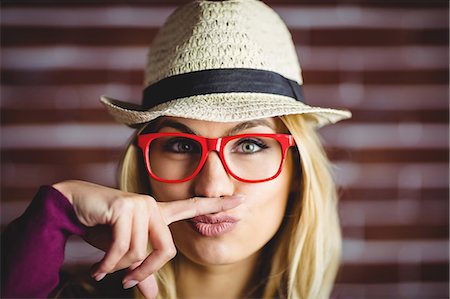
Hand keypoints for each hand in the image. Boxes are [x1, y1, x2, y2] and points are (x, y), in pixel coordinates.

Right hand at [53, 180, 242, 297]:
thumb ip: (142, 270)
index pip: (195, 207)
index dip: (219, 206)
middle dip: (144, 271)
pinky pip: (123, 248)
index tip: (242, 202)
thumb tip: (153, 295)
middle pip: (165, 250)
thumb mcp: (125, 251)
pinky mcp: (124, 207)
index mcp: (160, 213)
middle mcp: (154, 206)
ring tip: (103, 268)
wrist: (73, 205)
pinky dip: (108, 265)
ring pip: (140, 252)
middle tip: (125, 282)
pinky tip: (97, 269)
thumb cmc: (102, 227)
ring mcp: (140, 205)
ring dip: (119, 267)